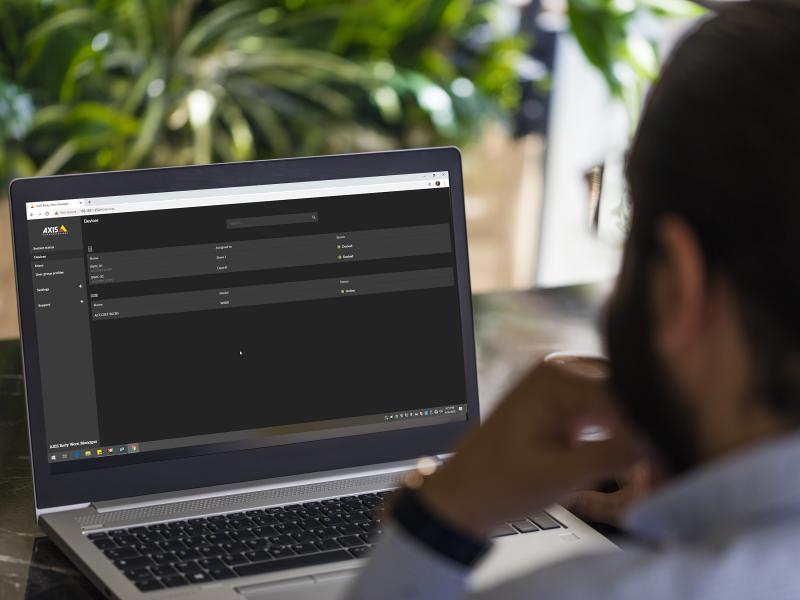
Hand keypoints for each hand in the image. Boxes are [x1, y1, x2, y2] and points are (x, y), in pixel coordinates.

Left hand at [416, 359, 643, 538]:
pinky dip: (613, 429)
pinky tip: (627, 454)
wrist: (462, 495)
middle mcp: (554, 369)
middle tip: (663, 465)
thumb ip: (613, 455)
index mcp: (553, 378)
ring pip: (612, 400)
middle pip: (621, 393)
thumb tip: (655, 446)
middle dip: (642, 428)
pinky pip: (596, 407)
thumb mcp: (562, 474)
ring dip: (630, 429)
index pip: (620, 400)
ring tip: (651, 464)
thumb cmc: (499, 483)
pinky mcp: (553, 400)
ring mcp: (552, 382)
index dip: (647, 435)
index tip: (666, 466)